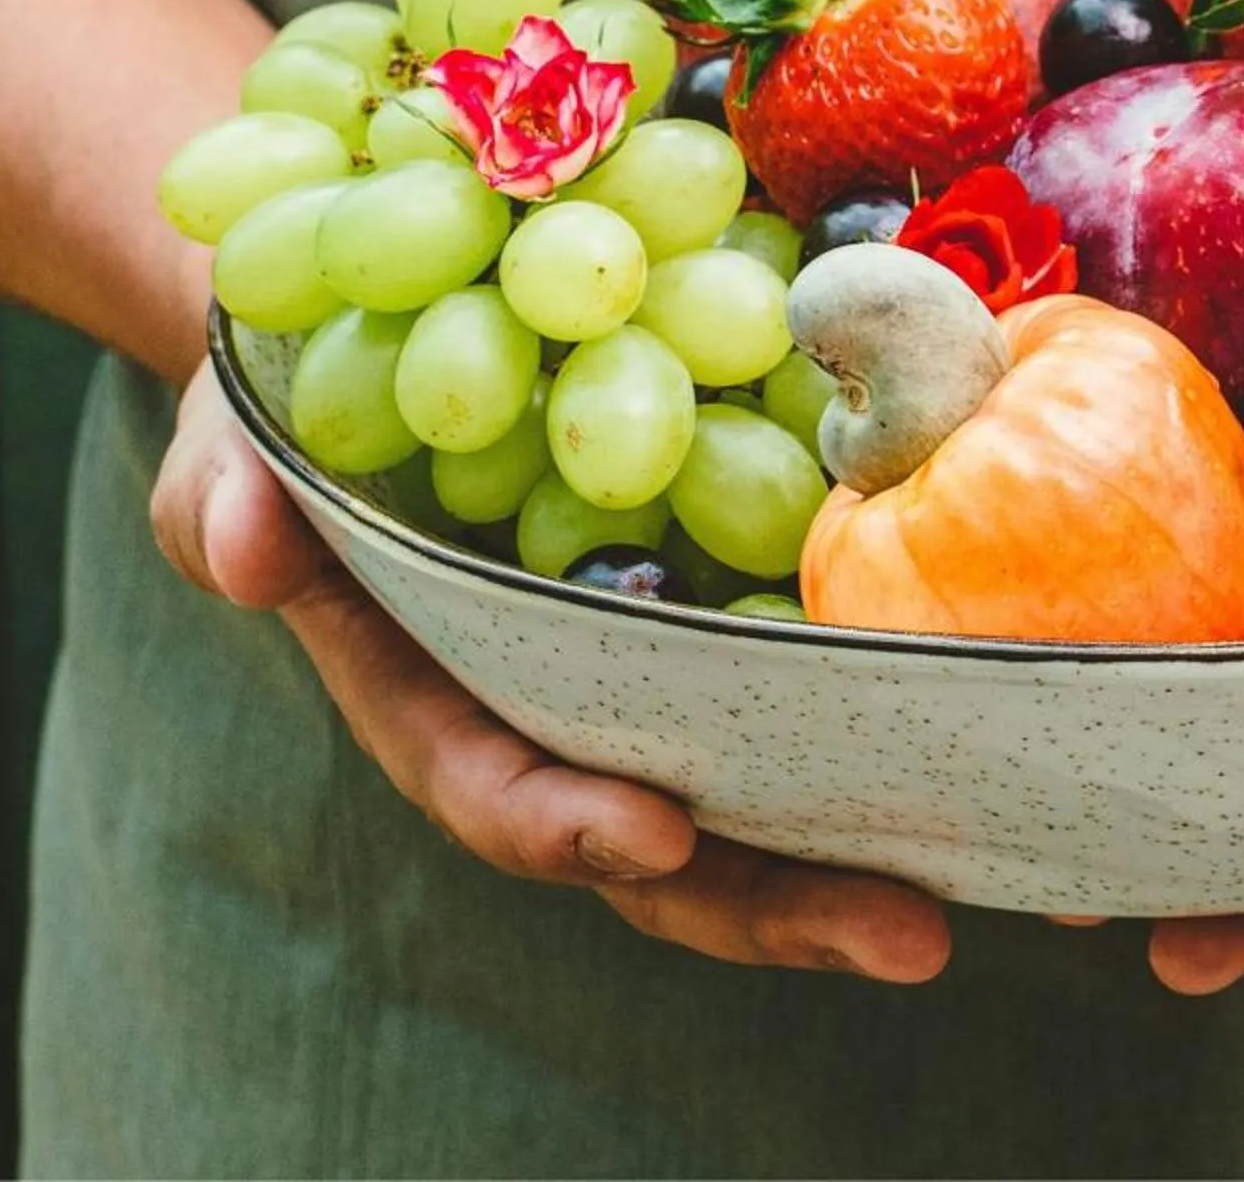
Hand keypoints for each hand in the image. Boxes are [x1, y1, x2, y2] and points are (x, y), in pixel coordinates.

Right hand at [150, 362, 951, 981]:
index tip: (656, 833)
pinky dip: (911, 733)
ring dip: (867, 857)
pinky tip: (1022, 747)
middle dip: (776, 903)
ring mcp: (663, 679)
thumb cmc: (306, 386)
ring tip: (986, 897)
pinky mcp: (747, 611)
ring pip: (769, 799)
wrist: (408, 308)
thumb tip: (236, 543)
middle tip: (907, 934)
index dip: (569, 824)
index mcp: (438, 695)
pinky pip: (827, 692)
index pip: (498, 788)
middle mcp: (563, 715)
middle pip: (670, 847)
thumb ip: (220, 488)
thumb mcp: (239, 421)